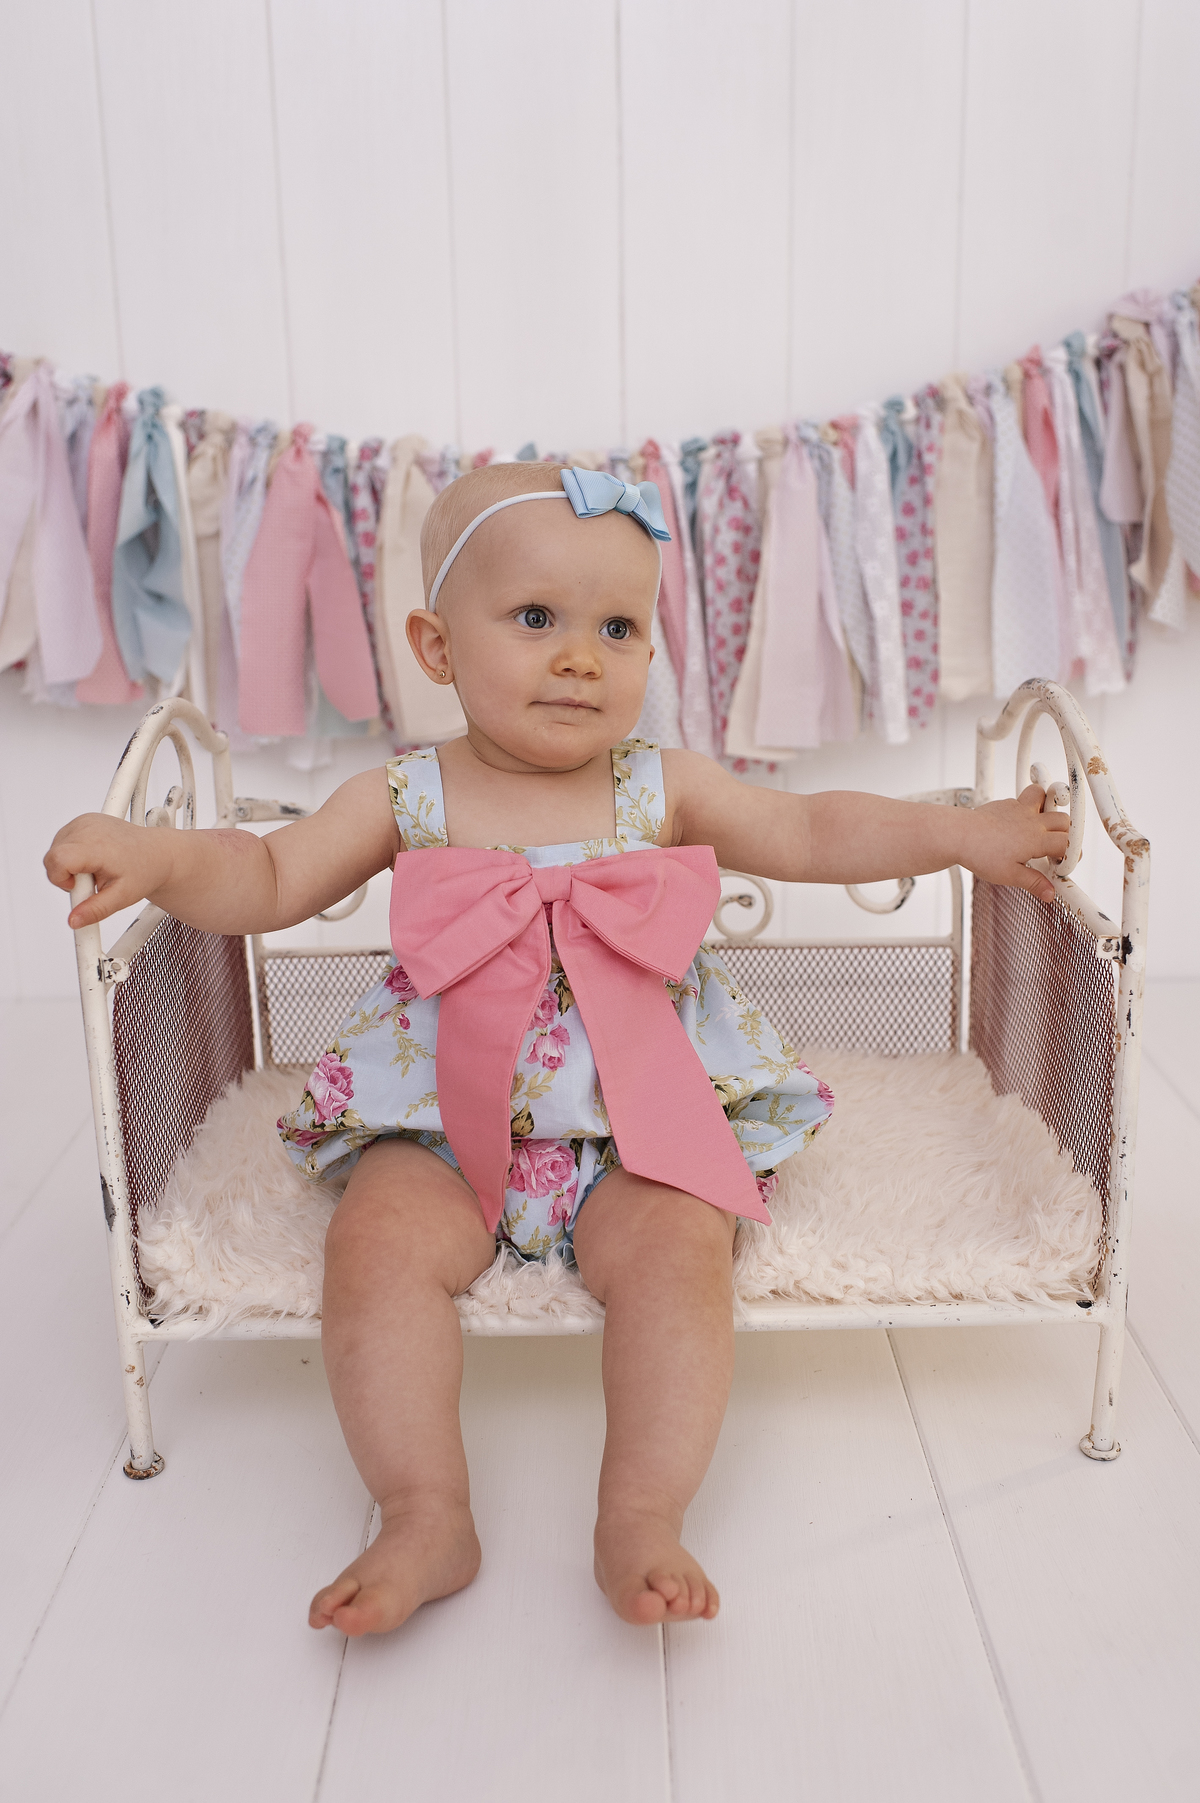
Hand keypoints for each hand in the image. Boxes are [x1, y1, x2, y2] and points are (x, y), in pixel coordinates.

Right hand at [45, 814, 176, 928]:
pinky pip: (63, 842)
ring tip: (96, 869)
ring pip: (56, 850)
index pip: (58, 859)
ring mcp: (85, 821)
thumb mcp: (122, 897)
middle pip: (53, 857)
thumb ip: (96, 910)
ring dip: (69, 865)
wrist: (157, 853)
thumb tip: (74, 921)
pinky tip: (93, 859)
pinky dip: (73, 854)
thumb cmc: (144, 871)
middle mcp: (88, 828)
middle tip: (92, 881)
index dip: (60, 879)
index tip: (79, 887)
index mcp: (98, 846)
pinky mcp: (83, 820)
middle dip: (66, 875)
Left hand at [962, 785, 1070, 901]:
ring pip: (1045, 797)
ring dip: (1049, 808)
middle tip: (1055, 848)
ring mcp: (1019, 808)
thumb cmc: (981, 854)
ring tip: (1044, 824)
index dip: (1070, 856)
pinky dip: (1028, 807)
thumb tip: (1050, 893)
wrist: (958, 835)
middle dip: (1066, 834)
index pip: (1068, 844)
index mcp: (1036, 839)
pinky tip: (1019, 821)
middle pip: (1064, 820)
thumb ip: (1033, 883)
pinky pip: (1024, 798)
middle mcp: (1031, 821)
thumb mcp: (1009, 875)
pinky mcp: (1006, 803)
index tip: (1061, 865)